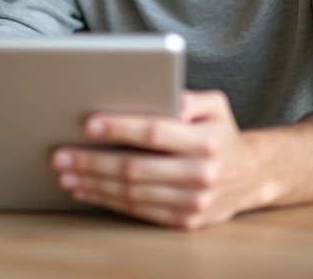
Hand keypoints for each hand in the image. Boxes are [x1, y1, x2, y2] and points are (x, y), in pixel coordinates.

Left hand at [52, 91, 269, 229]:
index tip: (88, 123)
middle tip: (61, 154)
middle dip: (93, 161)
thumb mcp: (215, 105)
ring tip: (66, 172)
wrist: (250, 176)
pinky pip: (139, 211)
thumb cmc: (221, 133)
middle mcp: (202, 173)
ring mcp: (194, 202)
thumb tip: (153, 90)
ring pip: (132, 193)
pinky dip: (108, 201)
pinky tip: (87, 190)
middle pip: (136, 168)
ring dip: (93, 183)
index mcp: (208, 140)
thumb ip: (186, 96)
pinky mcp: (185, 221)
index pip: (155, 132)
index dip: (120, 127)